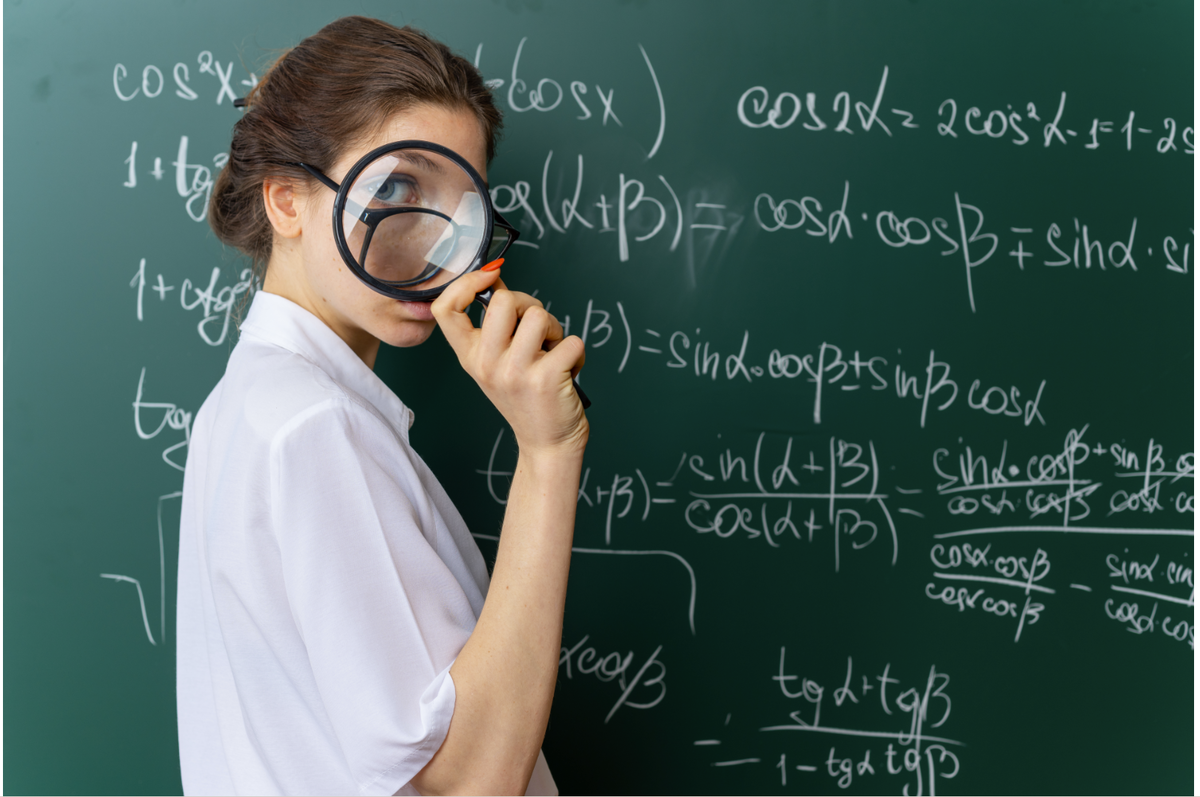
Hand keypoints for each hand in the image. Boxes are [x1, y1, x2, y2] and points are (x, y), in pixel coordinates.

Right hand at [432, 268, 588, 456]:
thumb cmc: (526, 398)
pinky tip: (568, 372)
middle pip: (504, 300)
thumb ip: (495, 327)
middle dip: (529, 305)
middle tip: (537, 331)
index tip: (490, 277)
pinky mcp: (545, 379)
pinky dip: (576, 353)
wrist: (546, 443)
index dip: (466, 283)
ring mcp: (515, 372)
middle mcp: (487, 363)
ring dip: (554, 329)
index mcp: (470, 356)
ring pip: (539, 315)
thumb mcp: (497, 364)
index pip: (445, 308)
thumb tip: (496, 280)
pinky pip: (571, 340)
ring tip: (552, 352)